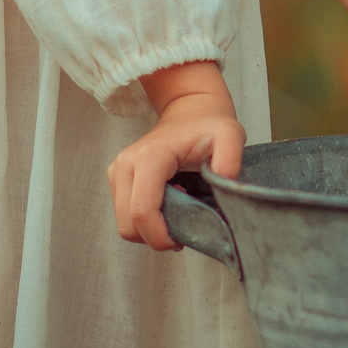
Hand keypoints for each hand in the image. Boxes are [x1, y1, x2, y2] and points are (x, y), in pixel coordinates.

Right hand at [107, 61, 244, 249]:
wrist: (190, 108)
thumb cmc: (210, 124)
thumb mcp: (230, 136)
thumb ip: (231, 159)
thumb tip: (223, 182)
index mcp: (149, 157)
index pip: (142, 212)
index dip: (161, 237)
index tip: (184, 239)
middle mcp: (125, 164)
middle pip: (129, 224)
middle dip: (156, 236)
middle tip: (186, 222)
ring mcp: (117, 171)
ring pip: (125, 223)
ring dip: (152, 228)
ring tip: (180, 208)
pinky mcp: (117, 179)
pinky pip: (126, 215)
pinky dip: (146, 219)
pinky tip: (169, 202)